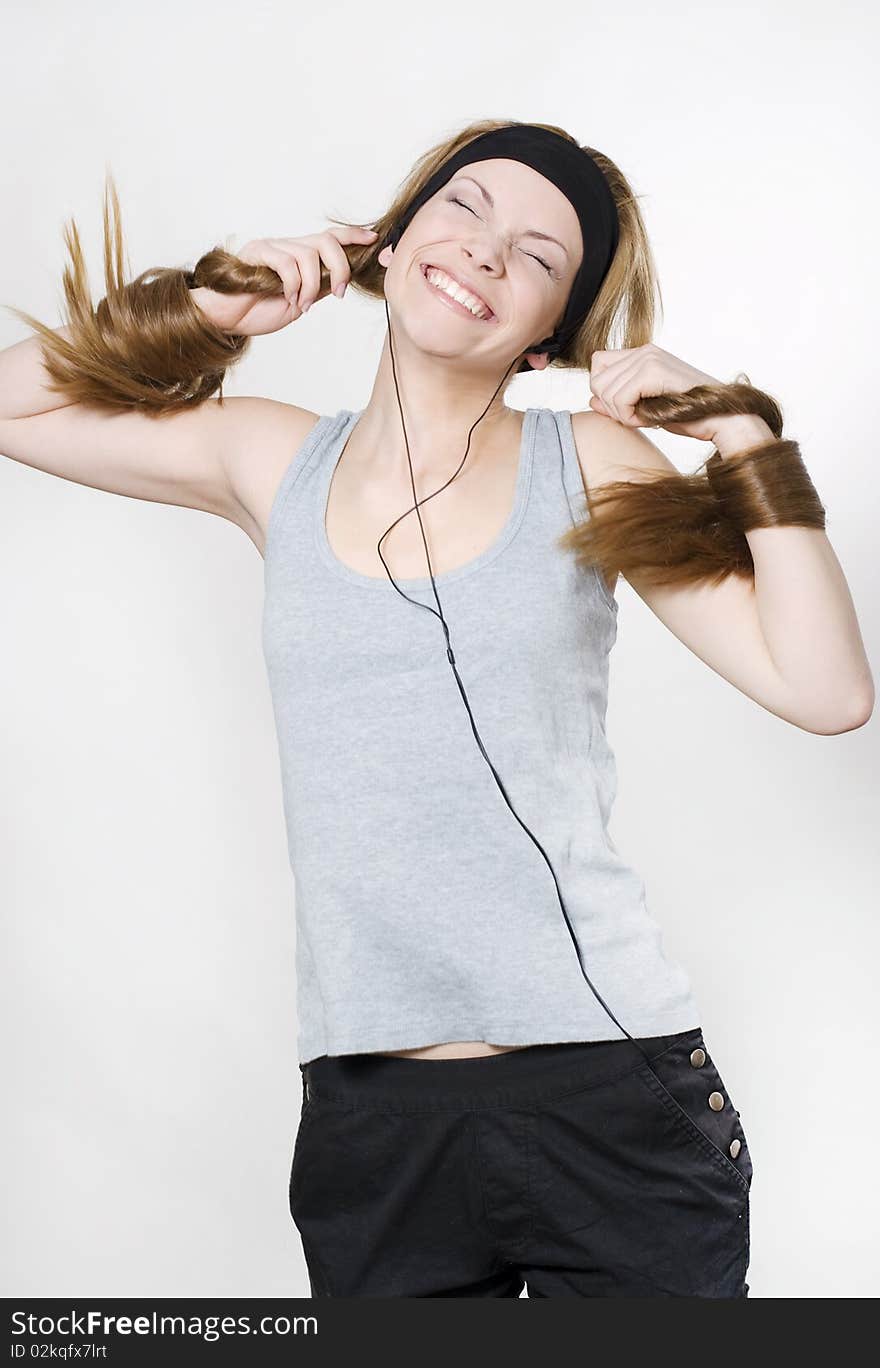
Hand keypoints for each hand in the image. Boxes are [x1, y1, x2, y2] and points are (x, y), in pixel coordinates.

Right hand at [209, 224, 378, 336]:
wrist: (227, 318)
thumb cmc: (258, 310)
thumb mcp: (300, 302)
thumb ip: (318, 288)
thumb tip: (341, 280)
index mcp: (300, 256)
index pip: (331, 236)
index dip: (353, 236)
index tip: (373, 240)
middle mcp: (288, 246)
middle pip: (327, 240)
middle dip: (341, 267)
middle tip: (340, 292)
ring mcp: (273, 247)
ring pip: (308, 255)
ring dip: (313, 285)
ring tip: (302, 305)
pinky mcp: (257, 252)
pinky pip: (287, 263)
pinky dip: (294, 284)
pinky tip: (288, 298)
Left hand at [589, 342, 725, 441]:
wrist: (721, 419)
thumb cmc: (689, 415)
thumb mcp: (645, 409)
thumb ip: (617, 402)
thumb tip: (590, 401)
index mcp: (643, 354)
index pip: (598, 364)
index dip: (605, 392)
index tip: (628, 408)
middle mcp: (644, 350)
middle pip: (597, 379)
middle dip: (611, 407)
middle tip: (638, 417)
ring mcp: (649, 357)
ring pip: (604, 391)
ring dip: (622, 414)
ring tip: (647, 418)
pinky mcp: (653, 371)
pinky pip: (619, 399)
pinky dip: (629, 417)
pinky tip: (649, 420)